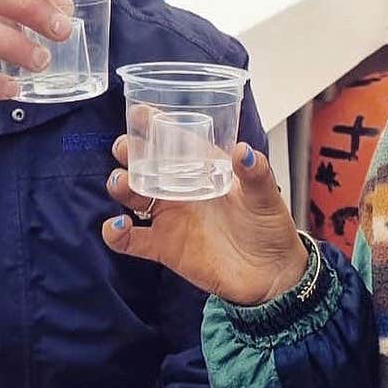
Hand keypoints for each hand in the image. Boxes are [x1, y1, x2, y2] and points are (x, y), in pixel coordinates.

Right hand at [102, 136, 309, 306]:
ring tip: (124, 183)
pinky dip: (116, 234)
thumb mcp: (266, 196)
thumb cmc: (269, 228)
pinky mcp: (164, 246)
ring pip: (133, 194)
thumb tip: (244, 152)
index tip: (140, 113)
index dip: (153, 124)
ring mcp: (170, 216)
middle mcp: (181, 188)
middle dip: (128, 151)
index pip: (174, 138)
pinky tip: (118, 226)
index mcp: (203, 167)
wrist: (271, 274)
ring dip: (120, 185)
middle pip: (144, 162)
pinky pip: (131, 240)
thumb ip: (255, 174)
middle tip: (125, 148)